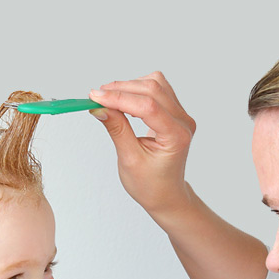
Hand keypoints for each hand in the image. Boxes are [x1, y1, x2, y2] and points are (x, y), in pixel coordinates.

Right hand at [88, 71, 196, 218]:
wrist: (166, 194)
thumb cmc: (151, 185)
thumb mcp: (129, 159)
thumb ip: (117, 129)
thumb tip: (100, 107)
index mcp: (177, 136)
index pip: (147, 106)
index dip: (119, 98)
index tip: (95, 97)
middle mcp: (184, 122)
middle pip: (153, 89)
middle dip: (121, 89)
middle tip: (96, 97)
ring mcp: (182, 115)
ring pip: (155, 84)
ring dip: (129, 86)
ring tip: (108, 99)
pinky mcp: (175, 112)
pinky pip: (158, 89)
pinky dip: (137, 90)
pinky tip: (124, 101)